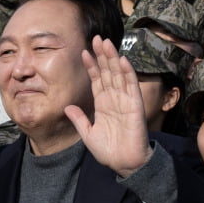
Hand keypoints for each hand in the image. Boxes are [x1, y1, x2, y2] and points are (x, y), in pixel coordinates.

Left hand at [64, 36, 151, 176]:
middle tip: (97, 37)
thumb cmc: (109, 151)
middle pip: (108, 72)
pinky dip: (128, 73)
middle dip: (102, 55)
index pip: (97, 80)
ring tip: (107, 42)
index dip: (91, 66)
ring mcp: (125, 100)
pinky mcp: (136, 105)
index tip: (83, 52)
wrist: (125, 164)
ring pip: (119, 74)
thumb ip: (79, 119)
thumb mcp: (88, 134)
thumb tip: (67, 106)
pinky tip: (122, 60)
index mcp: (103, 104)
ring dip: (113, 58)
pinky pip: (132, 86)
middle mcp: (114, 99)